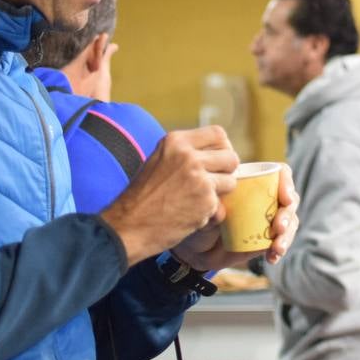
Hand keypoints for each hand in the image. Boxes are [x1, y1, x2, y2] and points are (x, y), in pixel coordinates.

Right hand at [99, 126, 238, 265]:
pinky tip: (189, 213)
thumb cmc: (143, 196)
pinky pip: (221, 205)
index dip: (223, 148)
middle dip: (226, 171)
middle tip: (212, 182)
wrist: (128, 226)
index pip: (218, 134)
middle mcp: (188, 156)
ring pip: (231, 181)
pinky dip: (209, 212)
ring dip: (220, 193)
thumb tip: (222, 151)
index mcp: (176, 141)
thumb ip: (187, 153)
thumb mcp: (160, 160)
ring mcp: (199, 178)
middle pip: (231, 156)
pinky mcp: (206, 201)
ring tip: (197, 199)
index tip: (217, 160)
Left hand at [170, 163, 299, 271]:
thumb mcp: (203, 212)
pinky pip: (283, 240)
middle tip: (278, 228)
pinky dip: (280, 248)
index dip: (287, 183)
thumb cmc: (200, 221)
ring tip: (277, 248)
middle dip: (287, 214)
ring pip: (290, 221)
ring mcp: (270, 218)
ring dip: (287, 234)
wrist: (197, 251)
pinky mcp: (269, 238)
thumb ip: (211, 210)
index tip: (285, 199)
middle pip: (290, 199)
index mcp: (253, 182)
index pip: (280, 174)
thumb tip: (220, 213)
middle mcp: (266, 197)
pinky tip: (272, 258)